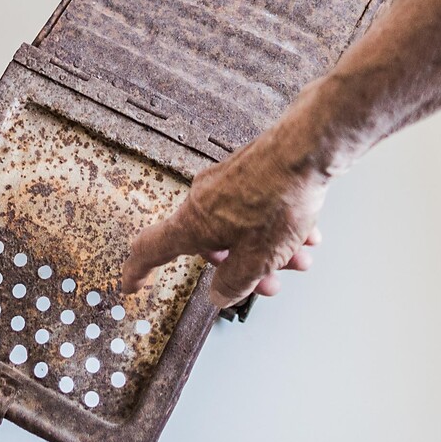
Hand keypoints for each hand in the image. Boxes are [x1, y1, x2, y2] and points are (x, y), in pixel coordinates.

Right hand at [120, 119, 331, 307]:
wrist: (308, 147)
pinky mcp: (249, 170)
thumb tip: (219, 294)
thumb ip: (234, 283)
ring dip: (268, 249)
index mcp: (193, 222)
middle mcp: (203, 199)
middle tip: (267, 283)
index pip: (152, 249)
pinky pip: (256, 208)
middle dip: (241, 267)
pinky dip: (277, 226)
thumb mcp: (256, 259)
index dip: (139, 271)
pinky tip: (306, 234)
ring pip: (240, 227)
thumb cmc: (279, 198)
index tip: (132, 285)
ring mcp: (226, 182)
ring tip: (299, 258)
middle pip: (210, 244)